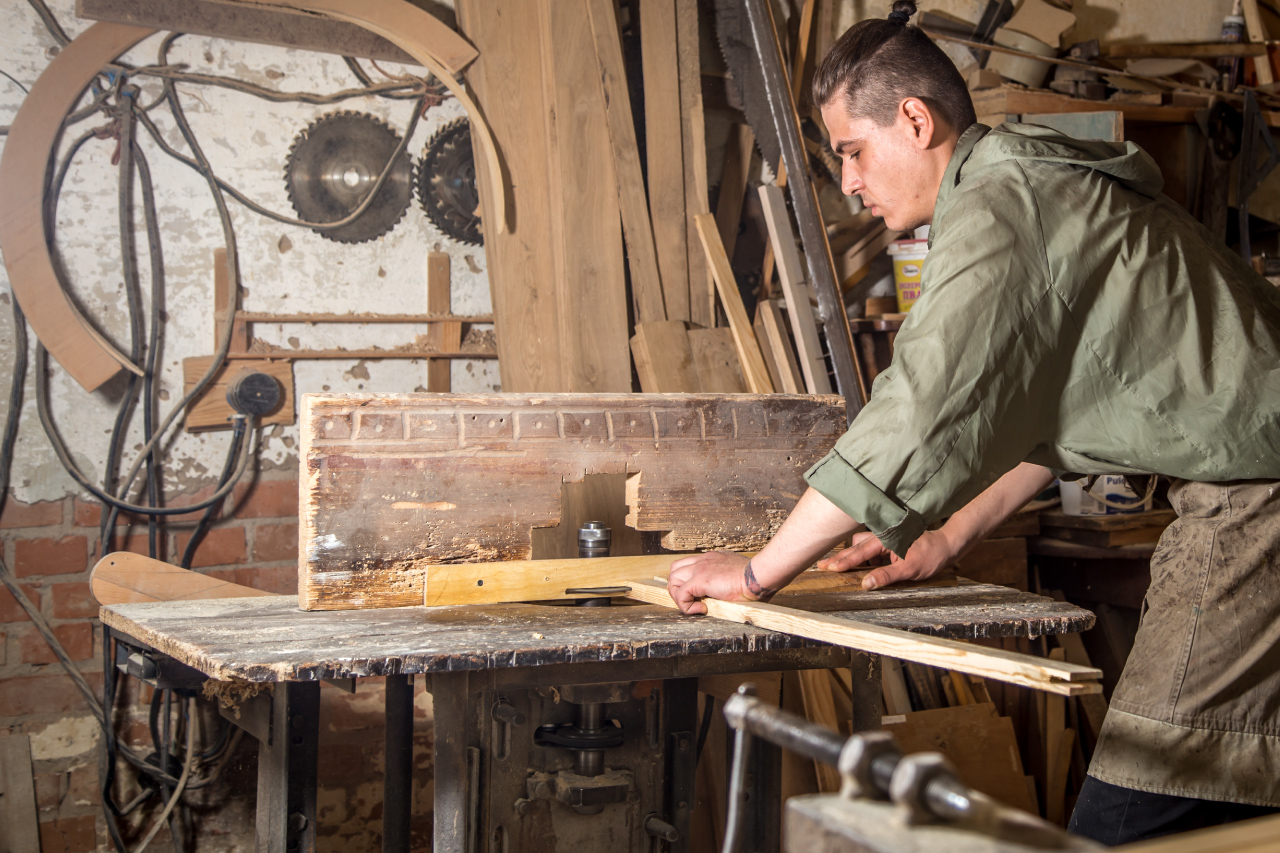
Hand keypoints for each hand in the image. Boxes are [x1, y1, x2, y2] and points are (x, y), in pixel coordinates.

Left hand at [667, 551, 751, 614]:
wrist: (758, 576)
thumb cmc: (756, 579)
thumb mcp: (738, 576)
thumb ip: (728, 581)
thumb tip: (726, 596)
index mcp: (712, 559)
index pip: (688, 565)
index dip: (687, 581)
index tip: (699, 595)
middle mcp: (703, 560)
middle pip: (675, 570)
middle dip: (678, 588)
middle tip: (692, 601)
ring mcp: (700, 568)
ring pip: (673, 579)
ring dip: (680, 596)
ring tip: (695, 606)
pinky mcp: (700, 579)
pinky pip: (680, 594)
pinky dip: (686, 605)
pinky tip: (702, 609)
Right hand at [817, 529, 955, 589]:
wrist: (945, 546)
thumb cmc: (930, 556)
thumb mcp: (910, 569)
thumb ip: (886, 576)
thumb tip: (866, 584)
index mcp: (886, 539)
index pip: (861, 552)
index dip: (845, 561)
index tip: (831, 568)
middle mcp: (883, 536)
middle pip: (855, 546)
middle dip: (839, 557)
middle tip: (822, 566)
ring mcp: (885, 539)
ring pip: (861, 546)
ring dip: (851, 557)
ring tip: (838, 568)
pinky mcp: (888, 543)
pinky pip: (870, 549)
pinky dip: (863, 557)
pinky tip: (862, 567)